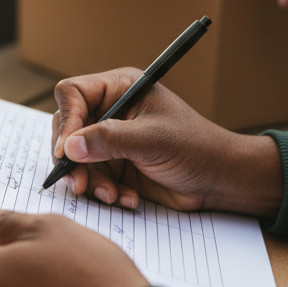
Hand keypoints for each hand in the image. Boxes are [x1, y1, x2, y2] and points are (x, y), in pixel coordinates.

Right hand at [51, 69, 282, 214]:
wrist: (220, 181)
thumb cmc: (196, 148)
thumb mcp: (152, 140)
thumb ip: (109, 140)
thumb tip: (69, 146)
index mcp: (120, 88)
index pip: (73, 94)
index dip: (67, 120)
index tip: (68, 150)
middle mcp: (110, 111)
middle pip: (67, 128)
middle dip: (73, 158)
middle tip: (80, 182)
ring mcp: (110, 140)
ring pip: (75, 158)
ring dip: (89, 180)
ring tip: (112, 195)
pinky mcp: (114, 166)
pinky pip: (91, 177)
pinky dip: (103, 191)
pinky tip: (126, 198)